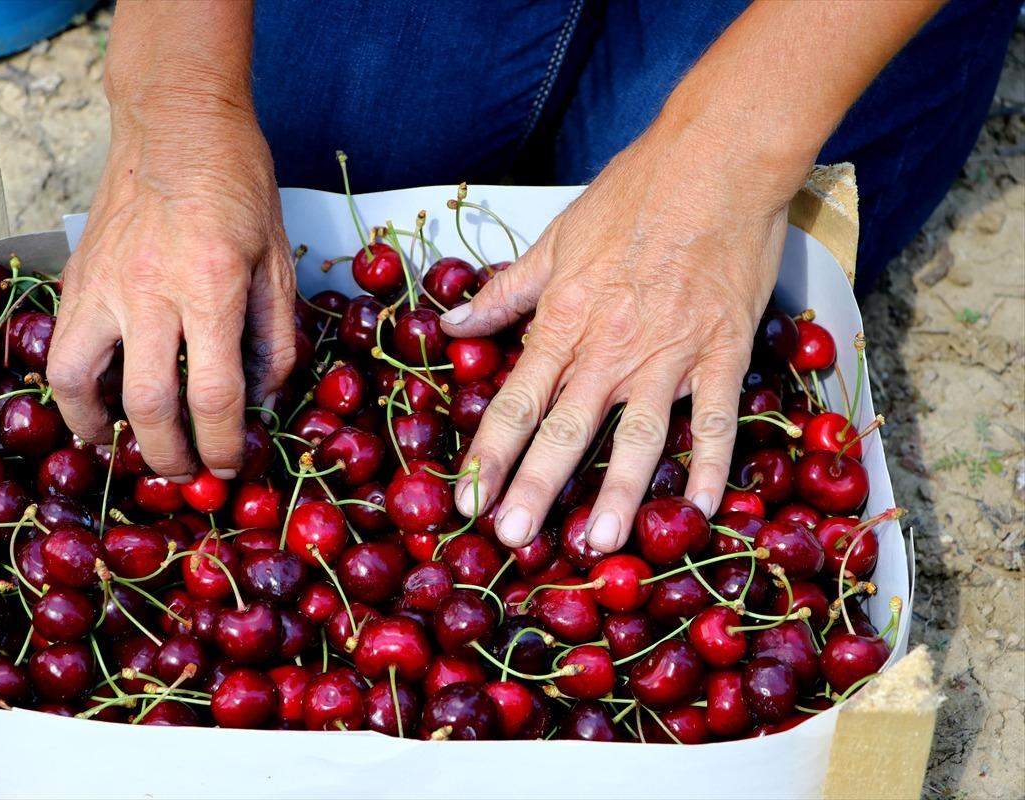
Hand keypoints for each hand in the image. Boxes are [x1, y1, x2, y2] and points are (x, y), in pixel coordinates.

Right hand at [48, 108, 296, 480]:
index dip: (223, 444)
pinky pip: (63, 346)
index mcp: (210, 287)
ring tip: (121, 448)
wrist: (176, 124)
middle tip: (185, 475)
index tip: (230, 465)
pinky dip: (72, 388)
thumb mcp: (277, 260)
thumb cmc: (238, 186)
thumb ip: (274, 337)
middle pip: (149, 403)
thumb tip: (265, 402)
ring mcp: (103, 285)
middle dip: (169, 455)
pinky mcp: (76, 277)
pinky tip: (91, 404)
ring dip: (98, 428)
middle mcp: (150, 292)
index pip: (214, 393)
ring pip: (79, 380)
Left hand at [441, 121, 798, 551]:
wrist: (714, 162)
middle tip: (513, 540)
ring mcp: (669, 355)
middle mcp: (609, 349)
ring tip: (601, 543)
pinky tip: (706, 510)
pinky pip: (716, 419)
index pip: (514, 402)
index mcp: (563, 322)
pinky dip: (713, 465)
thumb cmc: (632, 196)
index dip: (487, 455)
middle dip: (535, 489)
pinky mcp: (723, 352)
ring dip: (618, 493)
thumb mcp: (555, 240)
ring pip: (639, 437)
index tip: (467, 500)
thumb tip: (452, 323)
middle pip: (565, 431)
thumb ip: (505, 291)